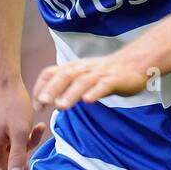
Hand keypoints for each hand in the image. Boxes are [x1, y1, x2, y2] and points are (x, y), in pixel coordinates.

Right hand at [0, 81, 46, 169]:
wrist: (6, 80)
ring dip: (27, 146)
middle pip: (4, 163)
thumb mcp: (20, 132)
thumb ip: (18, 155)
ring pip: (11, 151)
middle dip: (21, 163)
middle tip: (37, 167)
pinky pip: (12, 139)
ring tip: (39, 131)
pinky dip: (25, 136)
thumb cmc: (12, 105)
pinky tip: (38, 126)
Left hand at [33, 51, 155, 110]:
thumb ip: (66, 86)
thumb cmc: (104, 73)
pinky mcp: (114, 79)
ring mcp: (99, 74)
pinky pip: (104, 85)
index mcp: (73, 67)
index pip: (51, 73)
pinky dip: (96, 92)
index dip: (41, 87)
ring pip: (82, 82)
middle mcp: (83, 69)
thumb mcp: (81, 77)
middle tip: (42, 103)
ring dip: (70, 94)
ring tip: (61, 106)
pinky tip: (88, 101)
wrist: (134, 63)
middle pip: (64, 76)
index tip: (37, 105)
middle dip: (52, 89)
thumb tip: (49, 101)